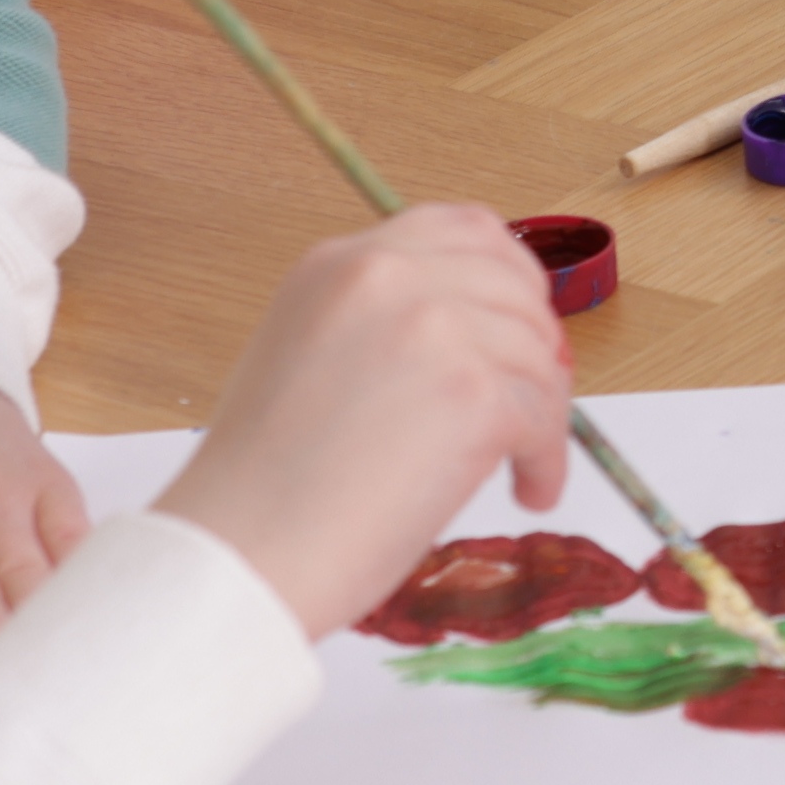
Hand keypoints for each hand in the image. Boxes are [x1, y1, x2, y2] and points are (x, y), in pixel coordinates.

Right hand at [146, 208, 582, 649]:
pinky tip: (528, 491)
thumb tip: (479, 338)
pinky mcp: (473, 394)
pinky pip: (543, 418)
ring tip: (523, 467)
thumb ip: (380, 327)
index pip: (462, 230)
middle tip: (535, 398)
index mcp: (338, 264)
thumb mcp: (303, 357)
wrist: (238, 554)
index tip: (520, 321)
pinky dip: (545, 461)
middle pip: (514, 287)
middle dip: (536, 345)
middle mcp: (386, 277)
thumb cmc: (259, 488)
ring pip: (536, 356)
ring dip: (543, 416)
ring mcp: (434, 329)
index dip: (507, 277)